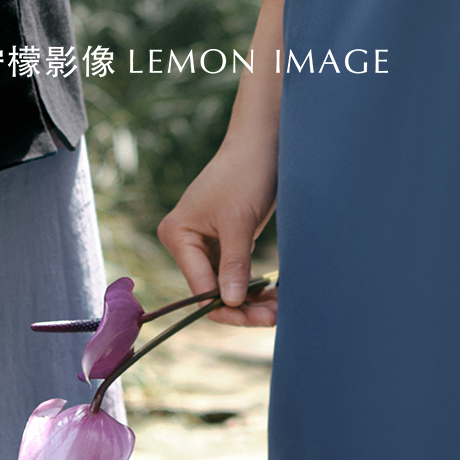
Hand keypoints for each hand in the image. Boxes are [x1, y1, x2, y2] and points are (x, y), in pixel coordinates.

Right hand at [158, 134, 278, 326]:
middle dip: (243, 307)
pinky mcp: (224, 240)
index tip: (261, 318)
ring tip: (280, 308)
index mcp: (178, 235)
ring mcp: (205, 242)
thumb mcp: (239, 222)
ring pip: (226, 285)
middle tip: (276, 317)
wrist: (263, 142)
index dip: (228, 308)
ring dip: (251, 299)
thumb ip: (233, 265)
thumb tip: (230, 305)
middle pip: (212, 290)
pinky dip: (253, 284)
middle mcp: (186, 241)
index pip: (200, 288)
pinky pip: (235, 272)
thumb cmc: (246, 174)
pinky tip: (273, 294)